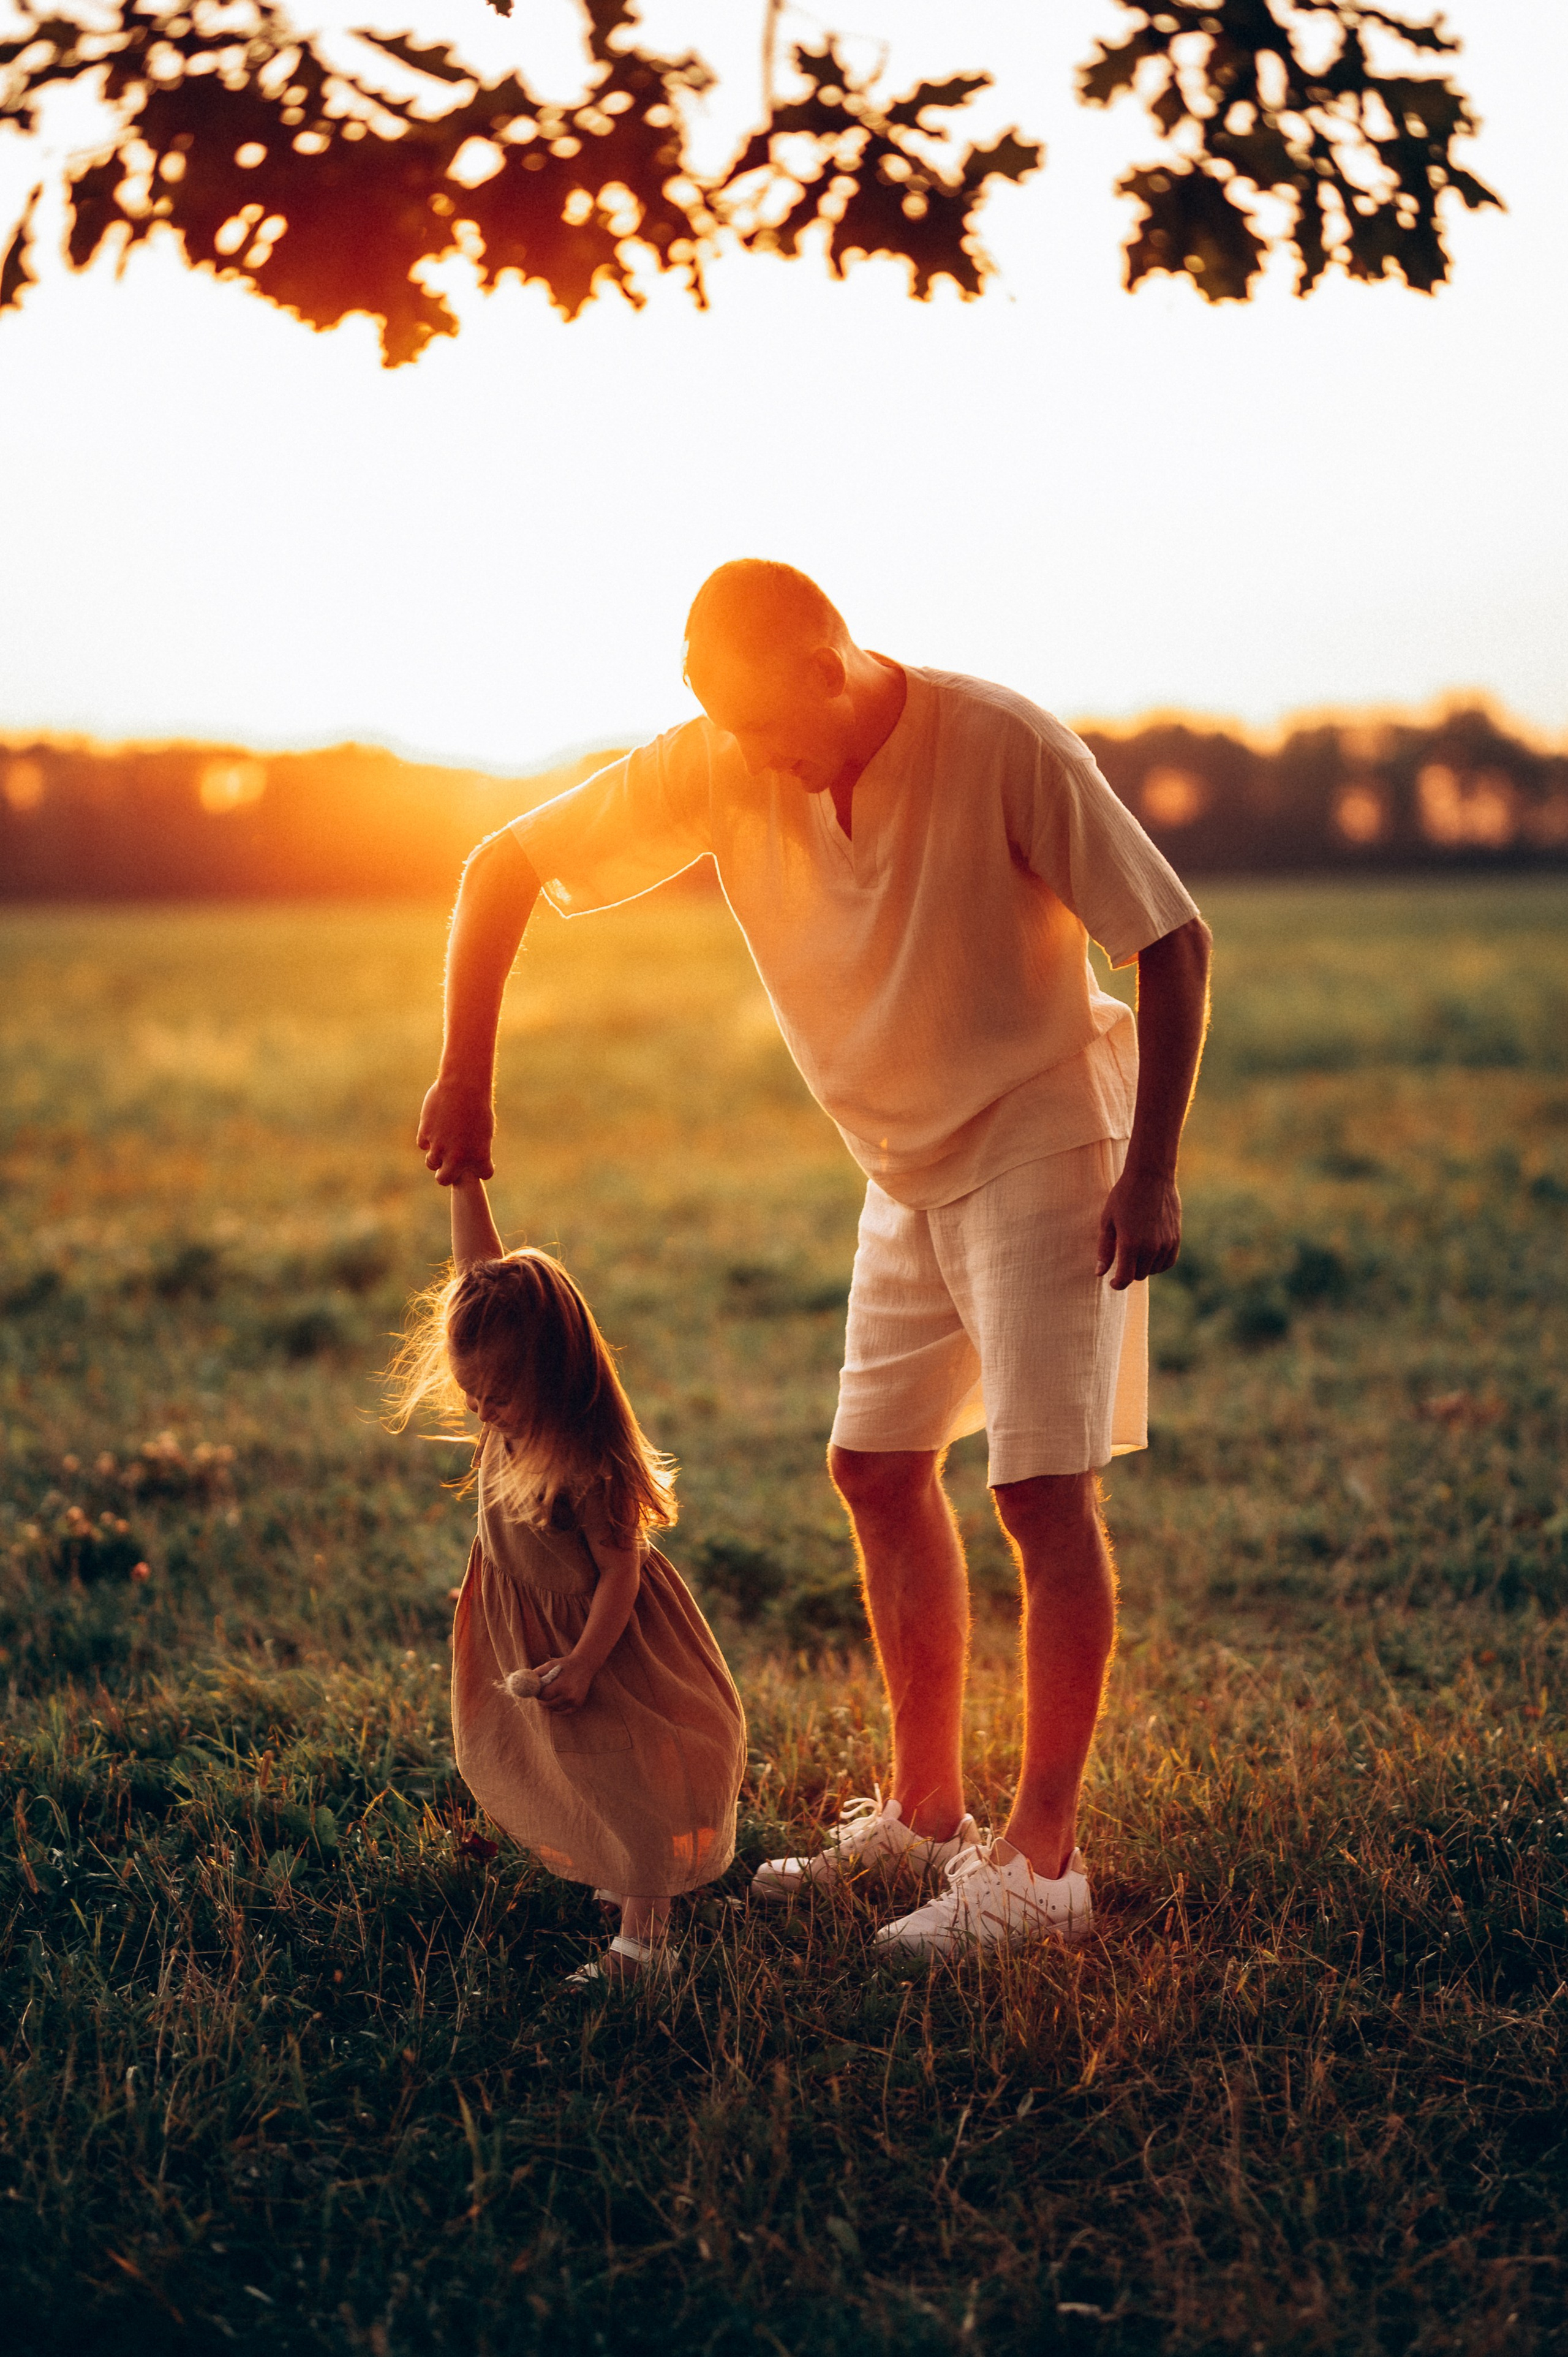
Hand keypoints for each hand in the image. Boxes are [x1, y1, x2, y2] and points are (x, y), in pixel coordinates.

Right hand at [418, 1076, 493, 1185]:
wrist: (464, 1086)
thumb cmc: (478, 1105)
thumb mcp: (485, 1130)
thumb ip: (475, 1149)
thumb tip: (464, 1159)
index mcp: (479, 1157)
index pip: (483, 1174)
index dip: (481, 1167)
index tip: (480, 1159)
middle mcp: (457, 1158)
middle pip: (444, 1179)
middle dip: (446, 1172)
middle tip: (449, 1162)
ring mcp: (439, 1147)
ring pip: (431, 1163)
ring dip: (435, 1156)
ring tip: (441, 1143)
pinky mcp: (425, 1134)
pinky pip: (423, 1144)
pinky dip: (427, 1138)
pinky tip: (434, 1127)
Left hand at [533, 1655, 594, 1714]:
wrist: (584, 1665)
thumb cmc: (564, 1664)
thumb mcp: (550, 1665)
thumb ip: (536, 1673)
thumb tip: (525, 1682)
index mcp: (561, 1685)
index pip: (543, 1696)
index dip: (537, 1693)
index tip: (537, 1690)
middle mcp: (568, 1695)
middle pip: (547, 1704)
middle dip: (542, 1699)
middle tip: (542, 1693)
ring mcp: (574, 1701)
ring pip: (554, 1709)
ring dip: (549, 1704)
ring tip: (550, 1695)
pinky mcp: (578, 1704)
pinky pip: (563, 1712)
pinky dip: (557, 1709)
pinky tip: (556, 1701)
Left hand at [1096, 1163, 1181, 1290]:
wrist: (1151, 1176)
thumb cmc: (1124, 1196)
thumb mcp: (1108, 1221)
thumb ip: (1104, 1250)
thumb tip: (1099, 1273)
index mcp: (1130, 1244)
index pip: (1125, 1279)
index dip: (1117, 1284)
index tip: (1113, 1281)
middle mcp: (1150, 1247)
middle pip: (1139, 1275)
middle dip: (1129, 1271)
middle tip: (1123, 1257)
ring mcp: (1166, 1244)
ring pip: (1153, 1270)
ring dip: (1143, 1266)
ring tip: (1136, 1250)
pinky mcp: (1176, 1238)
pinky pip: (1168, 1262)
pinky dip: (1158, 1263)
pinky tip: (1150, 1253)